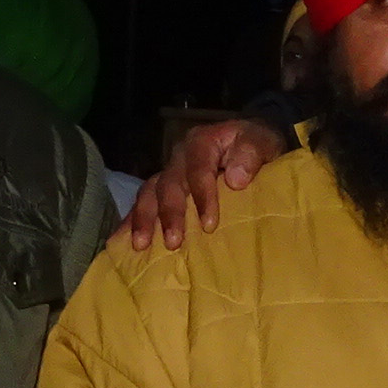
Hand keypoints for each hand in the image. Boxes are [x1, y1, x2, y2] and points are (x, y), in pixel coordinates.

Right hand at [121, 118, 291, 250]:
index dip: (202, 197)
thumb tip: (236, 180)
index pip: (199, 169)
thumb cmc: (257, 147)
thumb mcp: (263, 142)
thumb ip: (251, 154)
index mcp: (202, 141)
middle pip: (169, 184)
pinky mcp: (163, 187)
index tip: (209, 225)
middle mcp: (180, 156)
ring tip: (141, 245)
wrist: (252, 146)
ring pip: (149, 192)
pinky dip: (132, 220)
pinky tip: (124, 241)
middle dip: (170, 214)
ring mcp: (169, 172)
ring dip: (144, 219)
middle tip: (173, 242)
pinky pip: (143, 202)